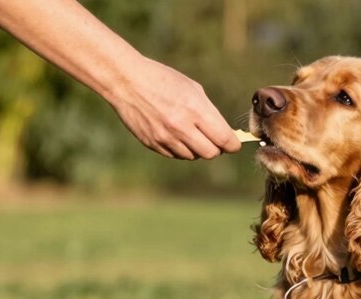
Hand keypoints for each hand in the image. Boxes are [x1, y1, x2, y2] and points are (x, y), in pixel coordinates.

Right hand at [106, 56, 240, 159]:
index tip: (234, 143)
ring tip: (191, 133)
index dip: (233, 144)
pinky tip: (176, 134)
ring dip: (197, 148)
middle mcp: (181, 127)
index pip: (224, 139)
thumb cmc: (163, 80)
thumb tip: (224, 134)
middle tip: (214, 140)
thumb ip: (209, 113)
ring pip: (193, 156)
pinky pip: (175, 155)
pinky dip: (180, 149)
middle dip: (216, 148)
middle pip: (211, 153)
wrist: (126, 81)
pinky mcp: (153, 143)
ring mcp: (166, 137)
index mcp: (195, 110)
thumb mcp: (192, 89)